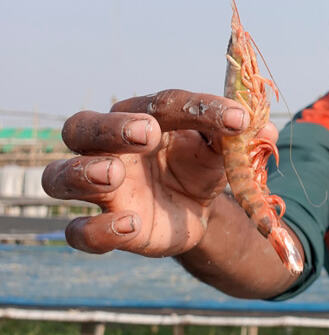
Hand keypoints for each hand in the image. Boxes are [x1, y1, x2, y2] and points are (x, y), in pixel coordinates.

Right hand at [41, 89, 277, 256]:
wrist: (195, 211)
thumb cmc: (199, 167)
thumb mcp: (222, 151)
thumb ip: (236, 138)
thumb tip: (263, 126)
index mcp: (142, 118)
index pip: (163, 104)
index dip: (200, 108)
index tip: (237, 120)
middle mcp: (109, 149)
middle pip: (82, 128)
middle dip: (110, 129)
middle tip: (147, 133)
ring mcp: (101, 189)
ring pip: (59, 177)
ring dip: (83, 173)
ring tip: (114, 176)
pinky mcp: (102, 228)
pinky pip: (77, 231)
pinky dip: (97, 230)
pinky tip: (130, 225)